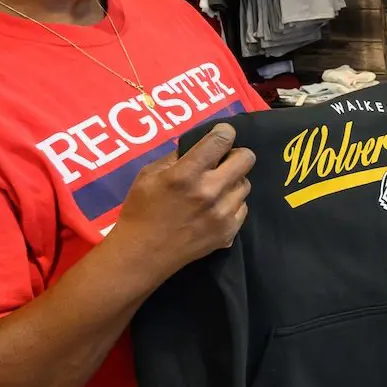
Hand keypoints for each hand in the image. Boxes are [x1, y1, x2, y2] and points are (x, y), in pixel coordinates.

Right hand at [109, 124, 254, 274]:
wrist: (141, 255)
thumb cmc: (140, 210)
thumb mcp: (148, 175)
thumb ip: (176, 157)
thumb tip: (198, 145)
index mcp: (186, 174)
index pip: (222, 140)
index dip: (224, 132)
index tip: (221, 134)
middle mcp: (210, 192)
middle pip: (246, 159)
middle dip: (235, 155)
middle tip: (221, 161)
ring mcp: (222, 214)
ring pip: (245, 184)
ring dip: (232, 181)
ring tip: (214, 188)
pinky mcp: (229, 232)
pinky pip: (243, 207)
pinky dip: (232, 203)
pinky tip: (214, 208)